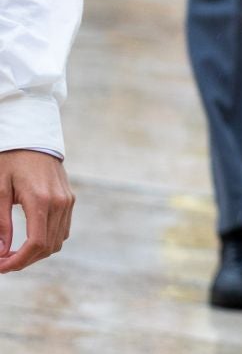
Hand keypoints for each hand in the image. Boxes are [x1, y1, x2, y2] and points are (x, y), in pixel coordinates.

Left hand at [0, 150, 74, 273]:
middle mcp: (60, 202)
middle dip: (25, 261)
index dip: (18, 262)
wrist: (33, 139)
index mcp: (41, 200)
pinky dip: (46, 241)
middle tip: (3, 262)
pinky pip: (62, 230)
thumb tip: (1, 252)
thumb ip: (0, 223)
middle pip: (48, 247)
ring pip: (57, 242)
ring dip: (36, 253)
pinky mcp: (69, 200)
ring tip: (14, 253)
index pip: (36, 243)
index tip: (1, 267)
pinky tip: (29, 240)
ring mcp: (67, 201)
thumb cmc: (11, 162)